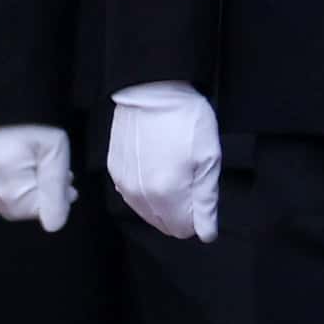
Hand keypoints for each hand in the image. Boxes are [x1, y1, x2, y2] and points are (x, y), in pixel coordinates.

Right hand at [0, 125, 75, 232]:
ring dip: (28, 190)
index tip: (69, 184)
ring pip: (9, 201)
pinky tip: (20, 165)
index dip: (59, 199)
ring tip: (40, 165)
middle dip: (43, 194)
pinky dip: (11, 184)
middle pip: (24, 209)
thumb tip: (55, 225)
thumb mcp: (55, 152)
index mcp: (11, 190)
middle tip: (58, 173)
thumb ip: (55, 189)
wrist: (1, 98)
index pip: (41, 212)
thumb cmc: (33, 123)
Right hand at [107, 84, 221, 241]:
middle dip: (181, 209)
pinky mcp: (114, 172)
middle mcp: (140, 196)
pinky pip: (132, 194)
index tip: (202, 192)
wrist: (150, 91)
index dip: (198, 216)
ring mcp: (123, 185)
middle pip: (164, 223)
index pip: (184, 229)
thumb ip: (206, 200)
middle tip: (191, 176)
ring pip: (147, 211)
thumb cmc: (185, 119)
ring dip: (163, 200)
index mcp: (166, 194)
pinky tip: (156, 165)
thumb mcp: (209, 157)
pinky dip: (146, 188)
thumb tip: (207, 232)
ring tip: (174, 167)